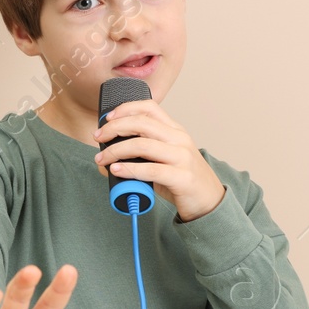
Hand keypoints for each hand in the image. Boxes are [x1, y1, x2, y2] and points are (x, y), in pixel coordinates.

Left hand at [93, 98, 226, 221]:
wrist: (209, 201)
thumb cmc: (181, 179)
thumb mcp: (164, 158)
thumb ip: (142, 153)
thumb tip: (107, 156)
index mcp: (175, 130)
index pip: (149, 108)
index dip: (125, 109)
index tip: (107, 118)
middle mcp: (179, 139)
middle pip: (142, 123)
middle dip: (114, 128)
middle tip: (98, 137)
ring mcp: (182, 157)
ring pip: (142, 145)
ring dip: (116, 151)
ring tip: (101, 158)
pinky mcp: (181, 177)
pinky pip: (151, 170)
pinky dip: (129, 169)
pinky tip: (116, 170)